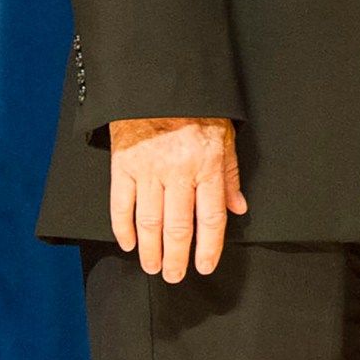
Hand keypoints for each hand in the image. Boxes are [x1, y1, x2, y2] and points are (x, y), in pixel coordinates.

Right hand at [107, 116, 246, 279]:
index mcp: (207, 166)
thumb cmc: (197, 110)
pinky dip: (123, 228)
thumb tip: (238, 207)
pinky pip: (121, 204)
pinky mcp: (123, 166)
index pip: (211, 218)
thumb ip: (230, 174)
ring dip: (151, 249)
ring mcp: (148, 171)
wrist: (158, 84)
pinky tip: (128, 243)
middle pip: (178, 226)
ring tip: (152, 267)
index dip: (209, 247)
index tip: (205, 266)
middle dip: (176, 257)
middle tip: (174, 276)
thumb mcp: (225, 136)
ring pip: (149, 222)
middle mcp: (179, 172)